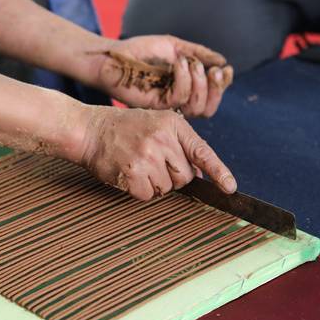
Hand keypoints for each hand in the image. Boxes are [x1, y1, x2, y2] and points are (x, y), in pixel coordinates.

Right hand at [80, 106, 236, 199]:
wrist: (89, 130)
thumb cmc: (123, 129)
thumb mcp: (156, 124)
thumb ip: (179, 143)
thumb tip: (198, 174)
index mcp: (173, 125)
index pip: (202, 152)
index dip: (219, 172)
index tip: (230, 188)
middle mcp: (162, 139)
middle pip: (185, 176)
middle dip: (172, 176)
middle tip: (152, 163)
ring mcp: (147, 156)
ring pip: (166, 188)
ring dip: (153, 184)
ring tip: (137, 166)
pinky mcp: (132, 173)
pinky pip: (147, 195)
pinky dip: (138, 190)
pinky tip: (128, 175)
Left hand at [93, 35, 233, 117]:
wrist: (114, 56)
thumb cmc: (139, 51)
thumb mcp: (174, 47)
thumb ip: (198, 54)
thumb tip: (223, 61)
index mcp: (184, 89)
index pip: (210, 97)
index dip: (222, 86)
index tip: (226, 69)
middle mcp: (176, 101)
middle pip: (207, 109)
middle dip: (216, 90)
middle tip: (214, 71)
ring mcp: (165, 105)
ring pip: (196, 107)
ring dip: (200, 83)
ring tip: (190, 63)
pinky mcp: (154, 105)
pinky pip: (178, 98)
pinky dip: (183, 79)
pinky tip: (177, 63)